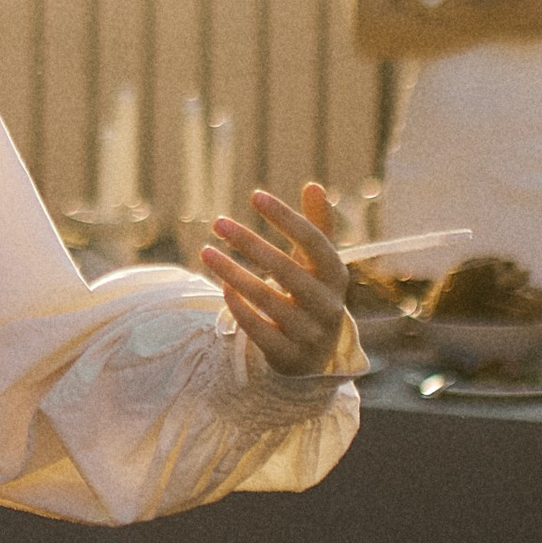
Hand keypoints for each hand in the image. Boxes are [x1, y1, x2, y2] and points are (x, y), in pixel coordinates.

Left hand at [205, 180, 353, 378]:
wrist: (318, 355)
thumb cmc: (313, 294)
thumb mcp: (318, 264)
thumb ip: (317, 227)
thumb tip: (314, 186)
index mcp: (336, 276)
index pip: (314, 241)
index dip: (286, 218)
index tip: (256, 195)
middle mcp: (328, 305)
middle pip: (287, 270)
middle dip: (250, 243)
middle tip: (218, 221)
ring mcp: (310, 333)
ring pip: (268, 300)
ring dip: (233, 273)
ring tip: (205, 251)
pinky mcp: (289, 357)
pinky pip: (260, 331)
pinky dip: (240, 308)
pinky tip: (222, 287)